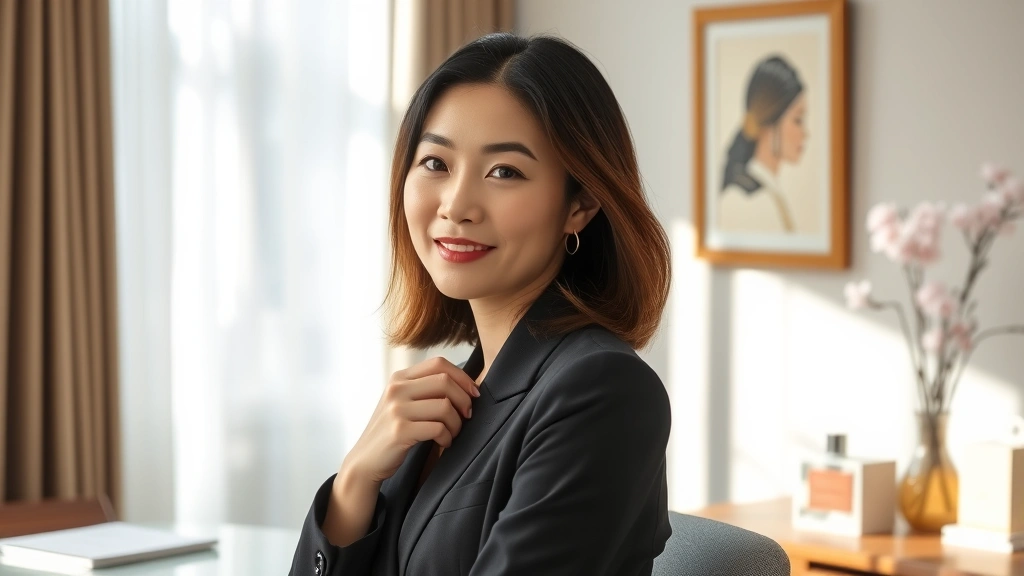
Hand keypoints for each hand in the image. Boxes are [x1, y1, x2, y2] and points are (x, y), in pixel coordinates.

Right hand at [342, 356, 479, 483]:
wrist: (365, 460)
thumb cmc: (391, 431)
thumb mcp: (402, 402)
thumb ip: (424, 389)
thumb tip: (466, 385)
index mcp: (399, 378)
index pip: (439, 363)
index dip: (462, 376)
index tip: (474, 393)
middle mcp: (396, 389)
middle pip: (445, 382)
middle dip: (464, 400)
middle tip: (467, 416)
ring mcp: (396, 409)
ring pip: (445, 406)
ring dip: (457, 423)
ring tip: (452, 433)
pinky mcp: (400, 430)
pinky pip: (438, 428)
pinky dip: (447, 437)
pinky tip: (443, 443)